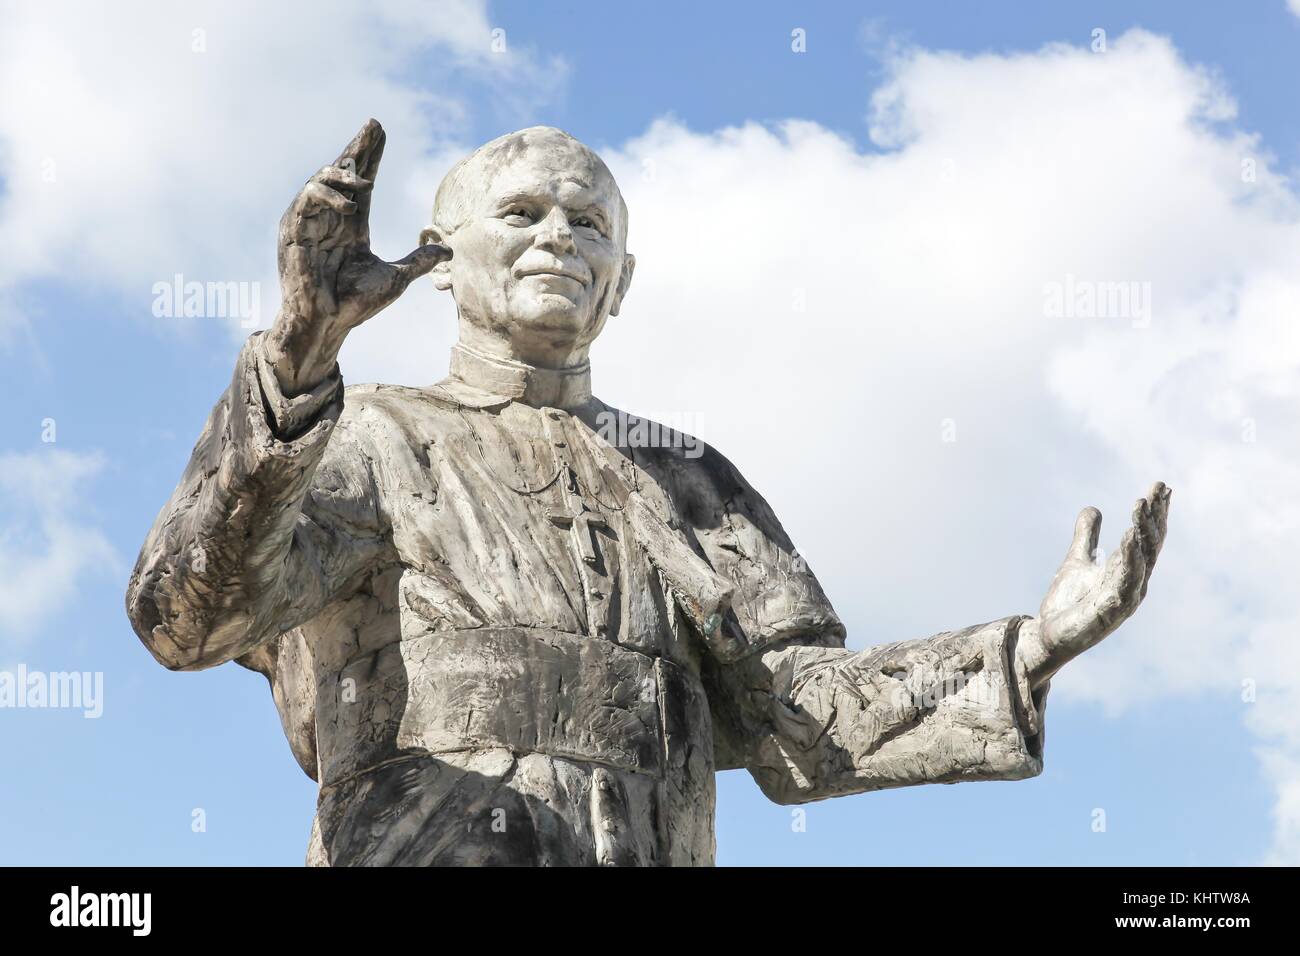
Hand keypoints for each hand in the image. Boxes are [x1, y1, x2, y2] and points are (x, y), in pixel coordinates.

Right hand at [262, 118, 451, 394]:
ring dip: (343, 173)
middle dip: (358, 148)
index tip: (381, 133)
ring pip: (321, 180)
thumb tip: (448, 249)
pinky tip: (349, 202)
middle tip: (373, 125)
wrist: (328, 324)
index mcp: (352, 226)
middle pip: (342, 173)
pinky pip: (306, 200)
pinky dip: (326, 196)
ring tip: (366, 179)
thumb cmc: (355, 305)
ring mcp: (310, 223)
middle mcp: (331, 219)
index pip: (362, 183)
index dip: (371, 158)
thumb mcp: (397, 278)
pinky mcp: (293, 231)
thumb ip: (420, 261)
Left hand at [1019, 481, 1171, 687]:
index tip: (1161, 486)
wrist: (1048, 634)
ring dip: (1142, 531)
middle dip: (1154, 516)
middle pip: (1150, 545)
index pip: (1148, 538)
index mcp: (1129, 571)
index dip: (1156, 513)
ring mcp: (1125, 598)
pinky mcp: (1110, 611)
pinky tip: (1128, 536)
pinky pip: (1125, 581)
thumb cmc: (1069, 601)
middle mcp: (1134, 583)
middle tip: (1156, 489)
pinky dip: (1129, 558)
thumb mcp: (1077, 560)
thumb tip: (1093, 508)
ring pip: (1141, 560)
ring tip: (1140, 504)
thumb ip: (1086, 537)